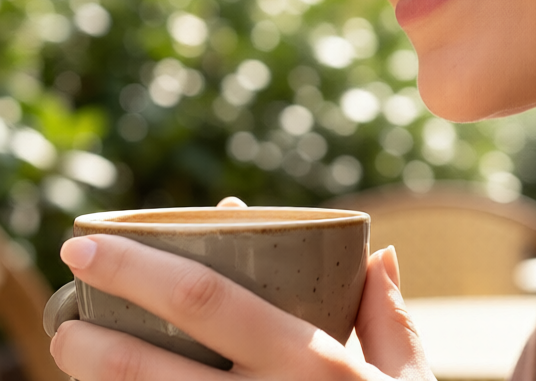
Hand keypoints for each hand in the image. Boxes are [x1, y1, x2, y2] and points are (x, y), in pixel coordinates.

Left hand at [49, 222, 434, 379]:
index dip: (142, 269)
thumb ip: (391, 317)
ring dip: (97, 378)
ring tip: (73, 345)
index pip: (209, 299)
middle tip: (67, 297)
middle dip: (96, 330)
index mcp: (309, 364)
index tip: (97, 246)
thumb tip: (381, 255)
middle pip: (155, 363)